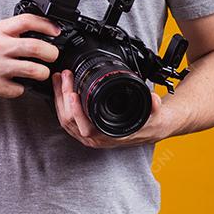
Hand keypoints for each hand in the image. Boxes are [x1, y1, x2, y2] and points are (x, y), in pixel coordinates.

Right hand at [0, 14, 61, 102]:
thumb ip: (13, 32)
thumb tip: (43, 32)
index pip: (27, 21)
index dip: (46, 25)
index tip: (56, 31)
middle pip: (35, 46)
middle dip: (51, 53)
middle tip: (53, 56)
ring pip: (33, 70)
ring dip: (43, 73)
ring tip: (41, 72)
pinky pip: (20, 88)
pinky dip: (23, 88)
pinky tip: (16, 84)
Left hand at [52, 69, 176, 148]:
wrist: (148, 129)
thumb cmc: (147, 123)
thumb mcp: (154, 114)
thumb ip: (154, 107)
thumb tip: (154, 100)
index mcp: (108, 136)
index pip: (85, 128)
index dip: (76, 112)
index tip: (73, 93)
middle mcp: (95, 138)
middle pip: (69, 120)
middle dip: (64, 96)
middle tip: (65, 76)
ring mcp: (87, 134)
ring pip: (64, 118)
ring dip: (59, 97)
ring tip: (59, 78)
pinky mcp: (84, 128)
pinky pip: (66, 117)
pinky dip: (61, 102)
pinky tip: (61, 88)